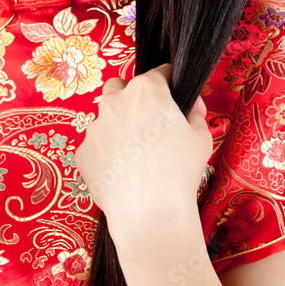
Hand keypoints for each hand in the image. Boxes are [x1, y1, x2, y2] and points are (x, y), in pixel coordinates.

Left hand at [73, 63, 212, 230]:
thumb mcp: (201, 138)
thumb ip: (196, 115)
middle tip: (148, 123)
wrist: (149, 211)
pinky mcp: (83, 152)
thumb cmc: (179, 171)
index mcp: (146, 91)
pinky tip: (122, 174)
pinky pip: (95, 147)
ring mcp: (95, 127)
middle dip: (132, 98)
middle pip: (121, 87)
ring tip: (136, 155)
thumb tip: (192, 108)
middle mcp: (115, 101)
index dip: (169, 85)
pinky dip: (106, 154)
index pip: (159, 74)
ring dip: (118, 128)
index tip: (174, 97)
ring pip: (105, 118)